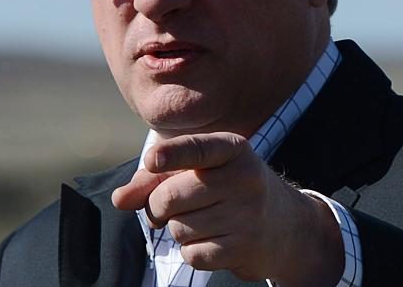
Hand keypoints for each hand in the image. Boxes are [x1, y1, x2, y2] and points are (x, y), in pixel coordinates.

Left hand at [111, 132, 343, 285]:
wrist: (283, 223)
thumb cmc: (226, 189)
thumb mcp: (198, 172)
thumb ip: (155, 180)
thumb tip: (120, 199)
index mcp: (232, 148)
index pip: (197, 149)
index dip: (171, 155)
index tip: (152, 160)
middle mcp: (244, 177)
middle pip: (171, 197)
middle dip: (159, 207)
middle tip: (169, 208)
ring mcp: (247, 213)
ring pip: (179, 228)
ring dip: (178, 230)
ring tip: (202, 221)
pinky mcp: (245, 246)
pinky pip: (193, 254)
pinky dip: (192, 252)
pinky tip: (212, 240)